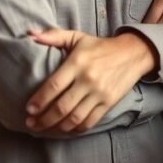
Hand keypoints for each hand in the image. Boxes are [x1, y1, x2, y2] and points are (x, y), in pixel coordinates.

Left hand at [24, 30, 157, 133]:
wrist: (134, 53)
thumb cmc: (100, 46)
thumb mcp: (77, 37)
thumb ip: (54, 36)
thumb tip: (30, 34)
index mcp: (77, 62)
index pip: (54, 86)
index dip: (39, 100)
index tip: (28, 109)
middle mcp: (88, 79)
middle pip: (61, 106)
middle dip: (43, 119)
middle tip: (31, 124)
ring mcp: (100, 92)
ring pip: (74, 117)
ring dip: (57, 127)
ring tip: (45, 129)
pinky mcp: (109, 102)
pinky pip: (90, 121)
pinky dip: (76, 128)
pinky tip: (67, 128)